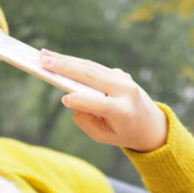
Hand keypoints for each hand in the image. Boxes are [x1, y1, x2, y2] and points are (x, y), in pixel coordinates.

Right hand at [39, 50, 167, 152]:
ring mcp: (123, 78)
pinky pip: (93, 67)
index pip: (102, 105)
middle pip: (93, 77)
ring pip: (91, 67)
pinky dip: (74, 63)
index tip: (65, 100)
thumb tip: (71, 99)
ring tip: (44, 56)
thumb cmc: (122, 132)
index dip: (84, 102)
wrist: (149, 123)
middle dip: (67, 69)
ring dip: (66, 60)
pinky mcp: (118, 73)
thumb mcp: (103, 136)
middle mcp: (126, 91)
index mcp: (124, 112)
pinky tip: (57, 59)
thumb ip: (86, 121)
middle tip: (44, 61)